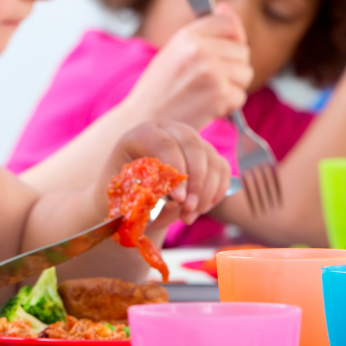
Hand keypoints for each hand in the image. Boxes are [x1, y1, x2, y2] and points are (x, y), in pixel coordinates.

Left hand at [103, 120, 231, 225]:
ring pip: (210, 158)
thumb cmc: (124, 193)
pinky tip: (200, 209)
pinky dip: (216, 192)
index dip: (175, 169)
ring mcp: (190, 140)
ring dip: (206, 191)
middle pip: (192, 144)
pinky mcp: (206, 153)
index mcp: (142, 134)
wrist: (133, 192)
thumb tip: (166, 202)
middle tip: (188, 208)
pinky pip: (221, 169)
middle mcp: (169, 130)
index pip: (163, 143)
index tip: (178, 199)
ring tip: (189, 215)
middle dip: (195, 180)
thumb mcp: (124, 194)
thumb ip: (141, 195)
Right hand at [125, 3, 252, 127]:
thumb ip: (202, 32)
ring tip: (205, 93)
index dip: (234, 37)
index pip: (229, 23)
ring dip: (232, 86)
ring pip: (245, 74)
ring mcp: (211, 72)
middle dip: (232, 67)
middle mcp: (200, 50)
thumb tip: (226, 8)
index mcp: (187, 35)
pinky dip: (227, 105)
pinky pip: (240, 96)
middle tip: (208, 80)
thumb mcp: (175, 50)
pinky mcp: (219, 95)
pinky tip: (206, 107)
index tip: (227, 49)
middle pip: (242, 51)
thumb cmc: (158, 88)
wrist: (142, 121)